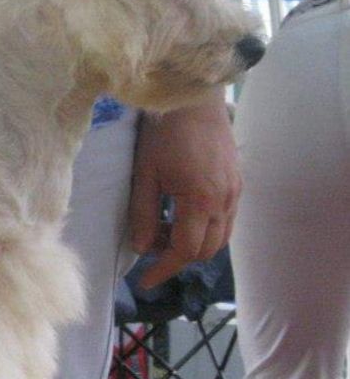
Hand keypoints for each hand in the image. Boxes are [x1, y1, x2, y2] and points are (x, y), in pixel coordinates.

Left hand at [128, 98, 239, 287]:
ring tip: (160, 228)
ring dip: (191, 243)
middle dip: (175, 256)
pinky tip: (179, 214)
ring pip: (219, 237)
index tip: (144, 281)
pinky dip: (204, 228)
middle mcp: (226, 200)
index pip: (184, 250)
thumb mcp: (144, 173)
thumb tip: (140, 248)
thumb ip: (142, 213)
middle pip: (205, 249)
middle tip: (147, 245)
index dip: (163, 269)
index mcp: (201, 200)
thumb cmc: (164, 132)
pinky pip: (226, 220)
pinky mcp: (238, 182)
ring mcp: (236, 191)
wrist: (193, 98)